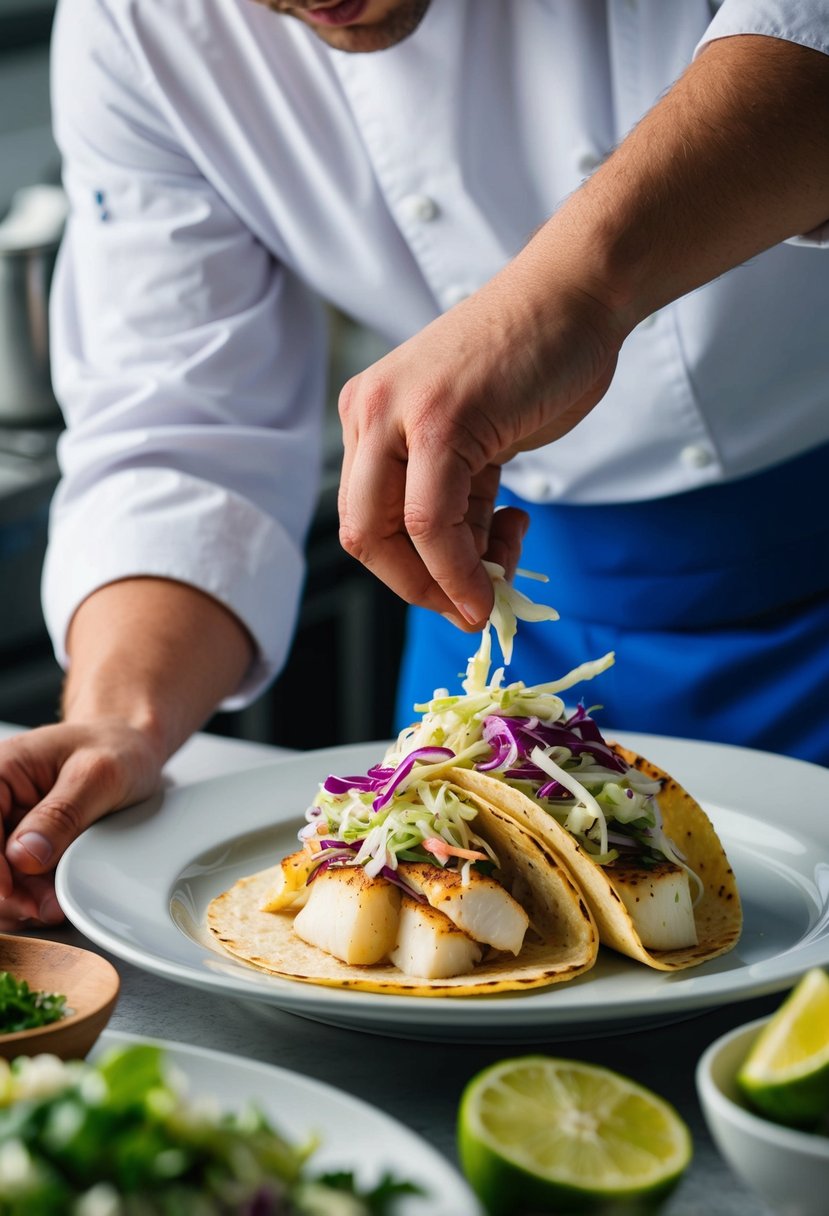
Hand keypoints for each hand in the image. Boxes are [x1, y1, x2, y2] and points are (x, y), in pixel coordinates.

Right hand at [0, 720, 164, 929]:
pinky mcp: (25, 847)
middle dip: (10, 890)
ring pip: (0, 877)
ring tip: (54, 906)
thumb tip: (24, 855)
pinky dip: (31, 897)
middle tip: (45, 905)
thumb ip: (63, 814)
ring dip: (20, 899)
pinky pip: (16, 881)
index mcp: (2, 770)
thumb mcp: (99, 775)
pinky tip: (52, 901)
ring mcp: (10, 825)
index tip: (12, 890)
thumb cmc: (117, 749)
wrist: (135, 750)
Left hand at [337, 264, 621, 627]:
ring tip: (505, 568)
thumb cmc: (536, 366)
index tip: (460, 595)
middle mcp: (370, 414)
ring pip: (398, 535)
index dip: (410, 576)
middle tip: (473, 604)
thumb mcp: (479, 444)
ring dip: (451, 582)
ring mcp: (397, 414)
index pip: (366, 521)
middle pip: (365, 537)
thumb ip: (459, 504)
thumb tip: (464, 584)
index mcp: (369, 417)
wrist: (576, 298)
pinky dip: (463, 567)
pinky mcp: (437, 421)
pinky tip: (503, 564)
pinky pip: (434, 523)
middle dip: (421, 588)